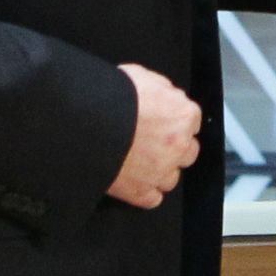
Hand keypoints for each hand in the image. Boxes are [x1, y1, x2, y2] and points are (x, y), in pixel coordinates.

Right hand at [106, 62, 202, 207]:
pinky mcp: (141, 192)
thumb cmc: (110, 97)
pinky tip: (134, 181)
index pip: (191, 121)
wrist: (84, 123)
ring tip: (139, 162)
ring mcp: (161, 172)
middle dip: (173, 147)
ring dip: (160, 171)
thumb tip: (164, 95)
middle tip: (152, 141)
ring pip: (172, 178)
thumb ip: (161, 89)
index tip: (164, 122)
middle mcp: (178, 146)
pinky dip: (145, 191)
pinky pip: (153, 198)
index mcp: (182, 115)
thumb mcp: (140, 76)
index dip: (175, 121)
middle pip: (187, 151)